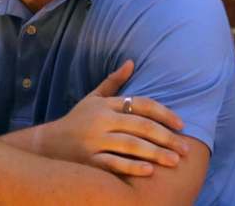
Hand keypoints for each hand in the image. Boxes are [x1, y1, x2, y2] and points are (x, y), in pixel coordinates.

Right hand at [35, 60, 188, 175]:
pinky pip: (114, 163)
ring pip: (131, 145)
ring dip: (156, 153)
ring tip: (175, 162)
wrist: (48, 145)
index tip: (181, 125)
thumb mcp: (92, 99)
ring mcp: (94, 141)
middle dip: (166, 137)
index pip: (140, 104)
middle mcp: (100, 121)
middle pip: (140, 125)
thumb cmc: (76, 121)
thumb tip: (131, 62)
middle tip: (186, 149)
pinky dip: (133, 167)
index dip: (164, 113)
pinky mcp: (89, 160)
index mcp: (105, 104)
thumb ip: (113, 82)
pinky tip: (150, 171)